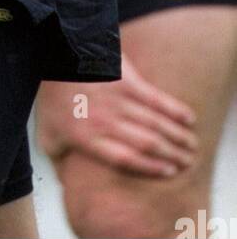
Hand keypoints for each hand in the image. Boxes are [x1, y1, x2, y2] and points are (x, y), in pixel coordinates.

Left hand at [36, 54, 198, 176]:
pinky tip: (189, 118)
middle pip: (147, 144)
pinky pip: (156, 98)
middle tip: (187, 161)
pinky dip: (175, 110)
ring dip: (177, 136)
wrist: (56, 56)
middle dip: (172, 155)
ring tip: (191, 145)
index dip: (150, 168)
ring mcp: (117, 100)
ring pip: (156, 124)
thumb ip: (58, 161)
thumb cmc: (52, 97)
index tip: (168, 172)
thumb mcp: (46, 134)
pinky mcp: (126, 79)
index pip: (126, 159)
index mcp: (89, 138)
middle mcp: (106, 122)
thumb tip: (66, 182)